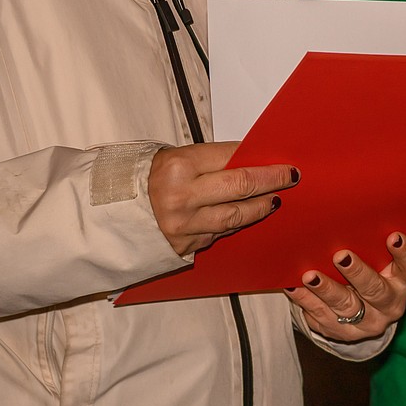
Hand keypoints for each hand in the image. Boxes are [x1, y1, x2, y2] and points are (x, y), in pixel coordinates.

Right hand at [148, 142, 297, 258]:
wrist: (115, 211)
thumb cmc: (147, 178)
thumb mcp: (175, 159)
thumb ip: (210, 162)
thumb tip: (250, 162)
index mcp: (179, 166)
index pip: (232, 159)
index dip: (260, 160)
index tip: (280, 162)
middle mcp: (182, 197)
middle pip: (240, 187)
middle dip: (270, 181)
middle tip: (290, 177)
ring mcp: (184, 225)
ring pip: (235, 216)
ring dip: (259, 207)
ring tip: (274, 199)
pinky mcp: (184, 246)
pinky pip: (218, 234)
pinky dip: (235, 224)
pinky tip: (247, 216)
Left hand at [285, 232, 405, 343]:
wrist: (363, 311)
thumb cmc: (371, 270)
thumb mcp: (380, 259)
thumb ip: (373, 242)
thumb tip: (354, 206)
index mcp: (402, 282)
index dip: (403, 252)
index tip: (393, 236)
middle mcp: (389, 306)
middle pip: (375, 291)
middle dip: (357, 273)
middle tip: (340, 256)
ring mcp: (366, 323)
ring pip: (346, 307)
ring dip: (327, 290)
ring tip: (310, 275)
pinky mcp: (342, 332)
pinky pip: (322, 318)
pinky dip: (306, 301)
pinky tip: (294, 287)